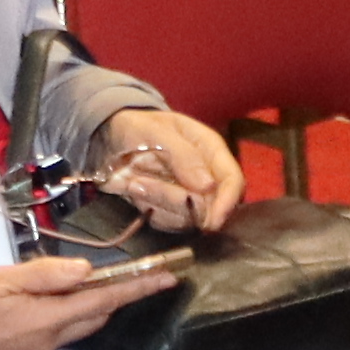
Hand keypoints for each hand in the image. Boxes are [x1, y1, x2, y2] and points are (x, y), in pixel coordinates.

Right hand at [0, 251, 180, 349]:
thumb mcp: (0, 280)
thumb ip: (44, 275)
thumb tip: (87, 270)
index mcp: (46, 320)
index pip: (104, 300)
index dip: (139, 288)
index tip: (170, 277)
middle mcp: (49, 340)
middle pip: (99, 314)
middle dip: (124, 294)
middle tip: (146, 272)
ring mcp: (38, 348)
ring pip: (83, 323)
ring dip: (101, 302)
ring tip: (115, 279)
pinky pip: (65, 328)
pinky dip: (78, 310)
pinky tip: (72, 295)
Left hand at [92, 108, 241, 231]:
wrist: (116, 137)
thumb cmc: (140, 127)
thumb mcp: (157, 132)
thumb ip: (183, 156)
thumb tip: (208, 186)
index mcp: (211, 150)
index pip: (233, 181)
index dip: (227, 203)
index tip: (211, 221)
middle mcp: (206, 176)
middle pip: (210, 207)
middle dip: (175, 201)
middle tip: (139, 184)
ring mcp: (190, 195)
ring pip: (186, 217)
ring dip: (156, 202)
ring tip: (132, 182)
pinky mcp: (171, 209)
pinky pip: (167, 221)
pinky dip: (148, 209)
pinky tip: (132, 189)